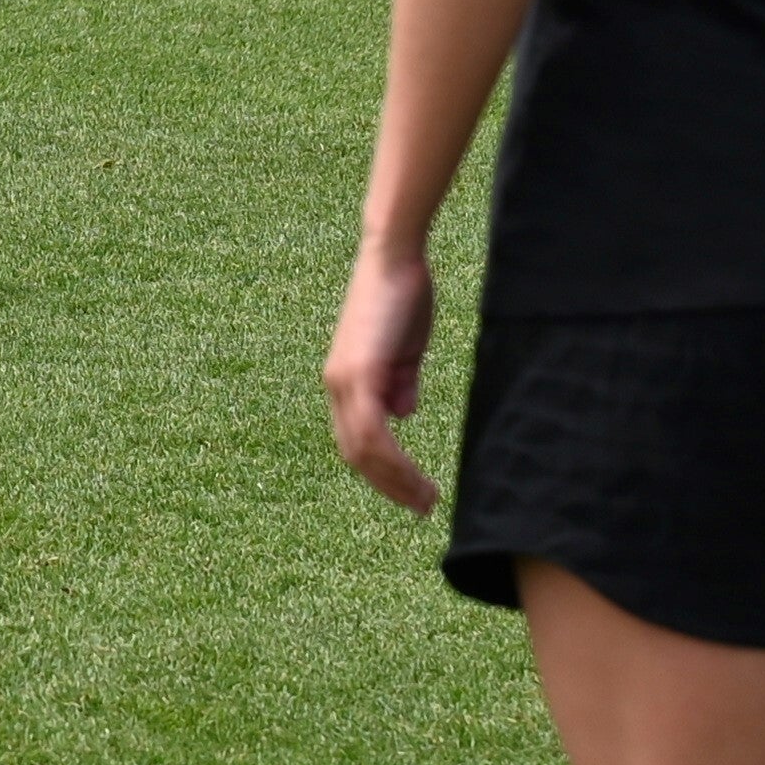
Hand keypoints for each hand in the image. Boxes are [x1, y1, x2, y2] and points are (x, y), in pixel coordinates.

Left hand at [323, 242, 443, 517]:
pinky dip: (394, 461)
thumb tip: (403, 414)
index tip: (412, 495)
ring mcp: (345, 379)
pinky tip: (417, 478)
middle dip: (389, 486)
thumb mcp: (404, 350)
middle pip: (356, 453)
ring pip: (364, 450)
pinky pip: (373, 432)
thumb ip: (401, 382)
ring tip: (426, 501)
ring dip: (396, 482)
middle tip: (422, 508)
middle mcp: (337, 384)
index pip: (356, 441)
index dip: (381, 473)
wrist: (395, 257)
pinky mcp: (359, 372)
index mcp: (346, 381)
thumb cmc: (403, 297)